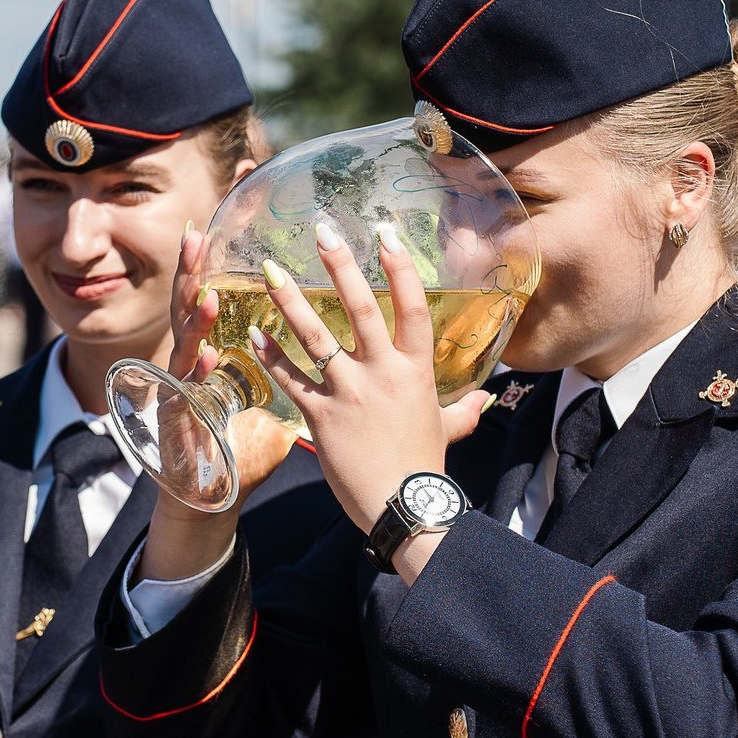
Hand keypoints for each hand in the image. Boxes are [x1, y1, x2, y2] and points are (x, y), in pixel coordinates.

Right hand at [138, 225, 297, 581]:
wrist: (203, 505)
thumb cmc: (232, 458)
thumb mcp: (252, 410)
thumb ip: (275, 379)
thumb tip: (312, 353)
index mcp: (208, 362)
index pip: (206, 304)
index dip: (204, 269)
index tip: (208, 230)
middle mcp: (189, 371)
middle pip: (186, 313)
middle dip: (188, 274)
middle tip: (194, 236)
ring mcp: (180, 397)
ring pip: (182, 349)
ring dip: (193, 321)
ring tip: (206, 293)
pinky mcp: (178, 428)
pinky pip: (187, 396)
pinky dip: (197, 376)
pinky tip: (206, 356)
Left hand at [247, 222, 488, 533]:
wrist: (402, 506)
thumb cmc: (423, 467)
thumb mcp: (446, 428)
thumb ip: (463, 408)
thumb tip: (486, 397)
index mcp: (416, 370)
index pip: (411, 306)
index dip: (399, 267)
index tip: (384, 232)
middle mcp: (382, 372)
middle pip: (360, 307)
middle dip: (340, 265)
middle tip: (322, 230)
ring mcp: (350, 391)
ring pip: (315, 335)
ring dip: (290, 300)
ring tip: (270, 270)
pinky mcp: (320, 415)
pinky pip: (290, 378)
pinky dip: (269, 355)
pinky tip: (251, 333)